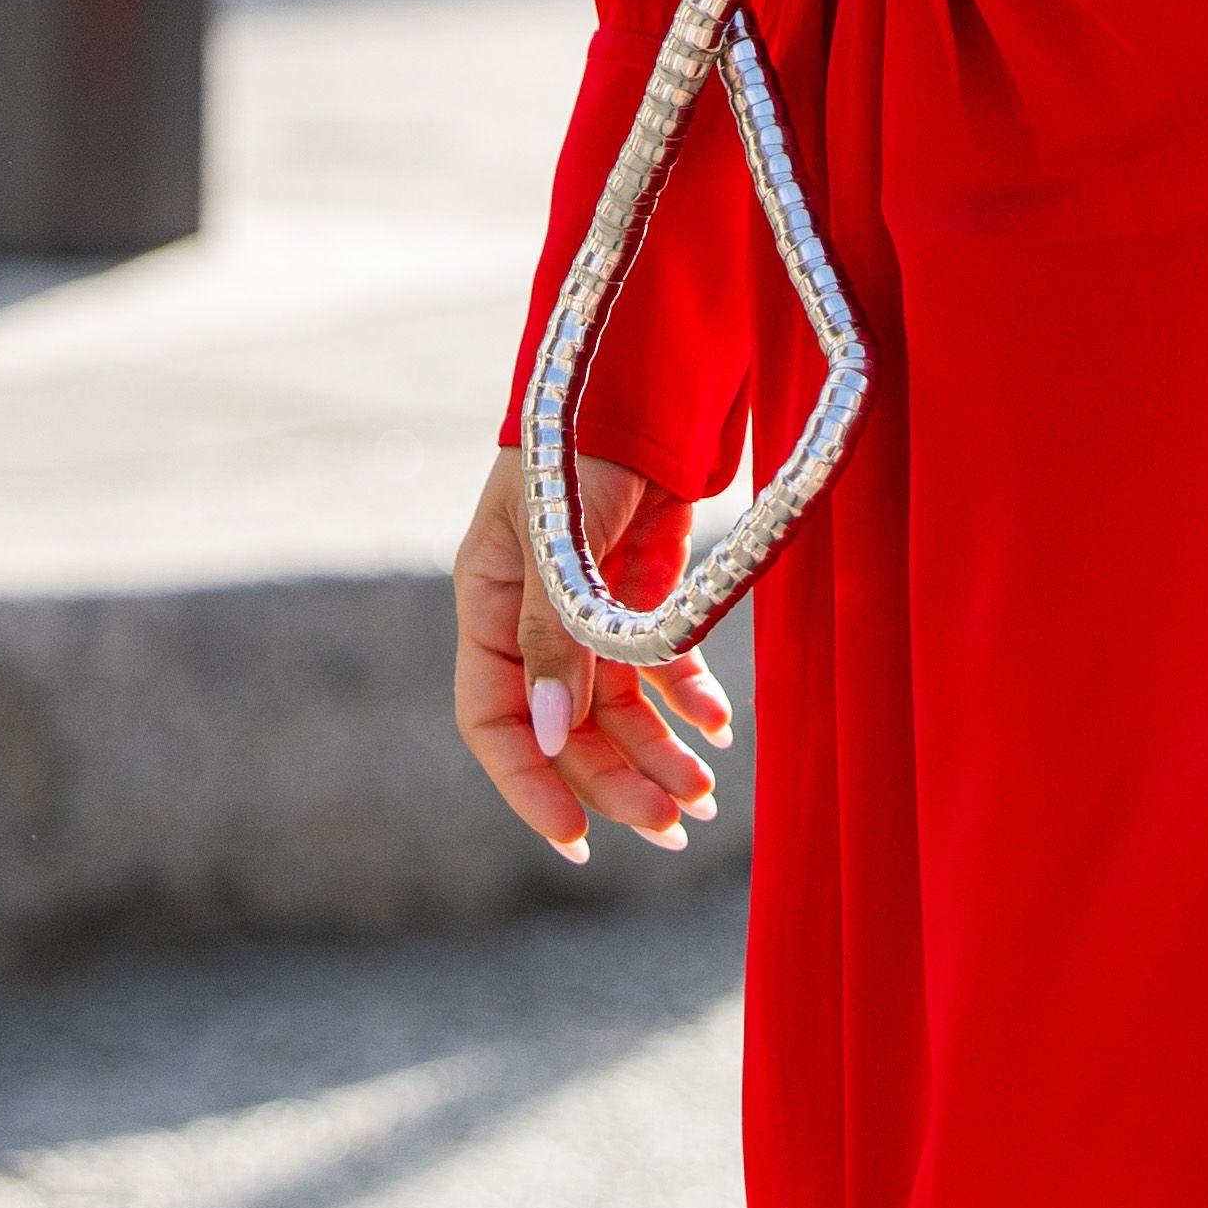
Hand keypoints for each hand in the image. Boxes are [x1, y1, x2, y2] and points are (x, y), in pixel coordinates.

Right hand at [453, 428, 732, 858]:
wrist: (643, 368)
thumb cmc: (579, 441)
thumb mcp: (555, 536)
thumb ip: (552, 633)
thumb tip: (547, 734)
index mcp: (489, 605)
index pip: (492, 719)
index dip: (528, 784)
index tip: (576, 838)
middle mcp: (532, 616)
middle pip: (564, 725)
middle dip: (614, 780)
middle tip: (672, 826)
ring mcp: (585, 604)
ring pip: (615, 704)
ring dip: (656, 753)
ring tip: (702, 800)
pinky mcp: (636, 586)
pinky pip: (655, 662)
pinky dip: (686, 698)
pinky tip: (718, 729)